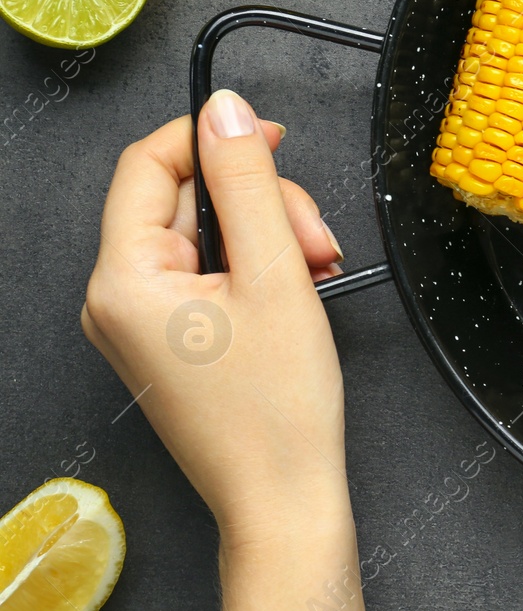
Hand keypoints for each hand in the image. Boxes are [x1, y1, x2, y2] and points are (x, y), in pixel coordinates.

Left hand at [83, 90, 372, 610]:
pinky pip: (209, 273)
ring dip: (271, 237)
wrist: (284, 498)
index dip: (213, 138)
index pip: (149, 165)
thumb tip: (226, 111)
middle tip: (317, 238)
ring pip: (205, 235)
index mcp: (123, 280)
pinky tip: (299, 290)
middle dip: (261, 204)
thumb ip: (248, 182)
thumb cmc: (278, 410)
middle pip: (185, 201)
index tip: (271, 136)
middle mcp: (116, 299)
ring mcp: (140, 322)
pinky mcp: (169, 340)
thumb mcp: (277, 273)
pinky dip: (260, 269)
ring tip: (317, 273)